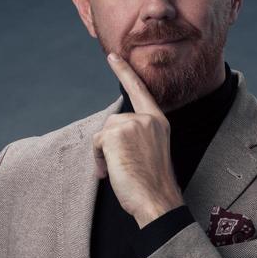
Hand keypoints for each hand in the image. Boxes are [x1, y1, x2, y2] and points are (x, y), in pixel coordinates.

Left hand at [92, 53, 185, 227]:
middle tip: (124, 168)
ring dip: (104, 154)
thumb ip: (138, 135)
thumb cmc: (152, 185)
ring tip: (119, 172)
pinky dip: (99, 159)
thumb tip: (113, 136)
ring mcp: (132, 124)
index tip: (114, 57)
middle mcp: (147, 119)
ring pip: (104, 133)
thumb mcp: (151, 151)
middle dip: (110, 145)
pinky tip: (111, 172)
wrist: (156, 201)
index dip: (125, 73)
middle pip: (114, 122)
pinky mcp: (116, 134)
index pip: (139, 91)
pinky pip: (97, 143)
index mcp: (159, 122)